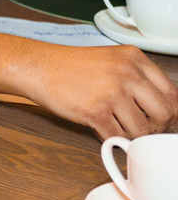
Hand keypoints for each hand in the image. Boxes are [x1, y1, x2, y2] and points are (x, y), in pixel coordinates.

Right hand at [18, 42, 177, 138]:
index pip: (172, 93)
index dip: (171, 113)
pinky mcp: (95, 111)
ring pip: (142, 130)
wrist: (36, 66)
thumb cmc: (68, 65)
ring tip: (119, 129)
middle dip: (157, 128)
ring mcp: (112, 92)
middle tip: (144, 129)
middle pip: (164, 113)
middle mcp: (127, 73)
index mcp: (134, 58)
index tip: (164, 122)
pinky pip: (118, 137)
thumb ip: (136, 78)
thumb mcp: (110, 60)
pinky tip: (104, 131)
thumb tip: (160, 107)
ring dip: (133, 136)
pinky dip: (113, 141)